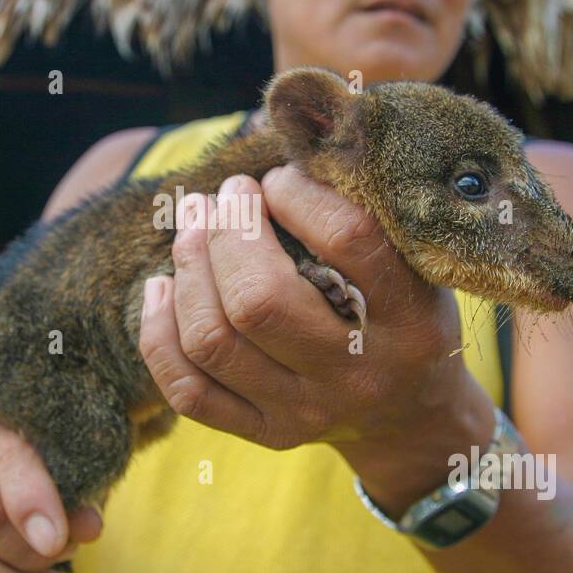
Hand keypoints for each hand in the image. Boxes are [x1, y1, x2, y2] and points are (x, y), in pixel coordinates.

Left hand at [138, 166, 488, 467]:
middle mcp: (357, 374)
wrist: (412, 416)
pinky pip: (189, 391)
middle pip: (258, 300)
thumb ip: (360, 211)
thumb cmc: (404, 315)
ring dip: (188, 271)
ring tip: (191, 229)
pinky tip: (161, 288)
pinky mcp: (267, 434)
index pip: (347, 241)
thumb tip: (287, 139)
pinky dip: (160, 333)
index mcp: (410, 320)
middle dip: (226, 233)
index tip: (278, 181)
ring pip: (213, 341)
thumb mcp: (413, 263)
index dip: (298, 195)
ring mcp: (306, 411)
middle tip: (225, 197)